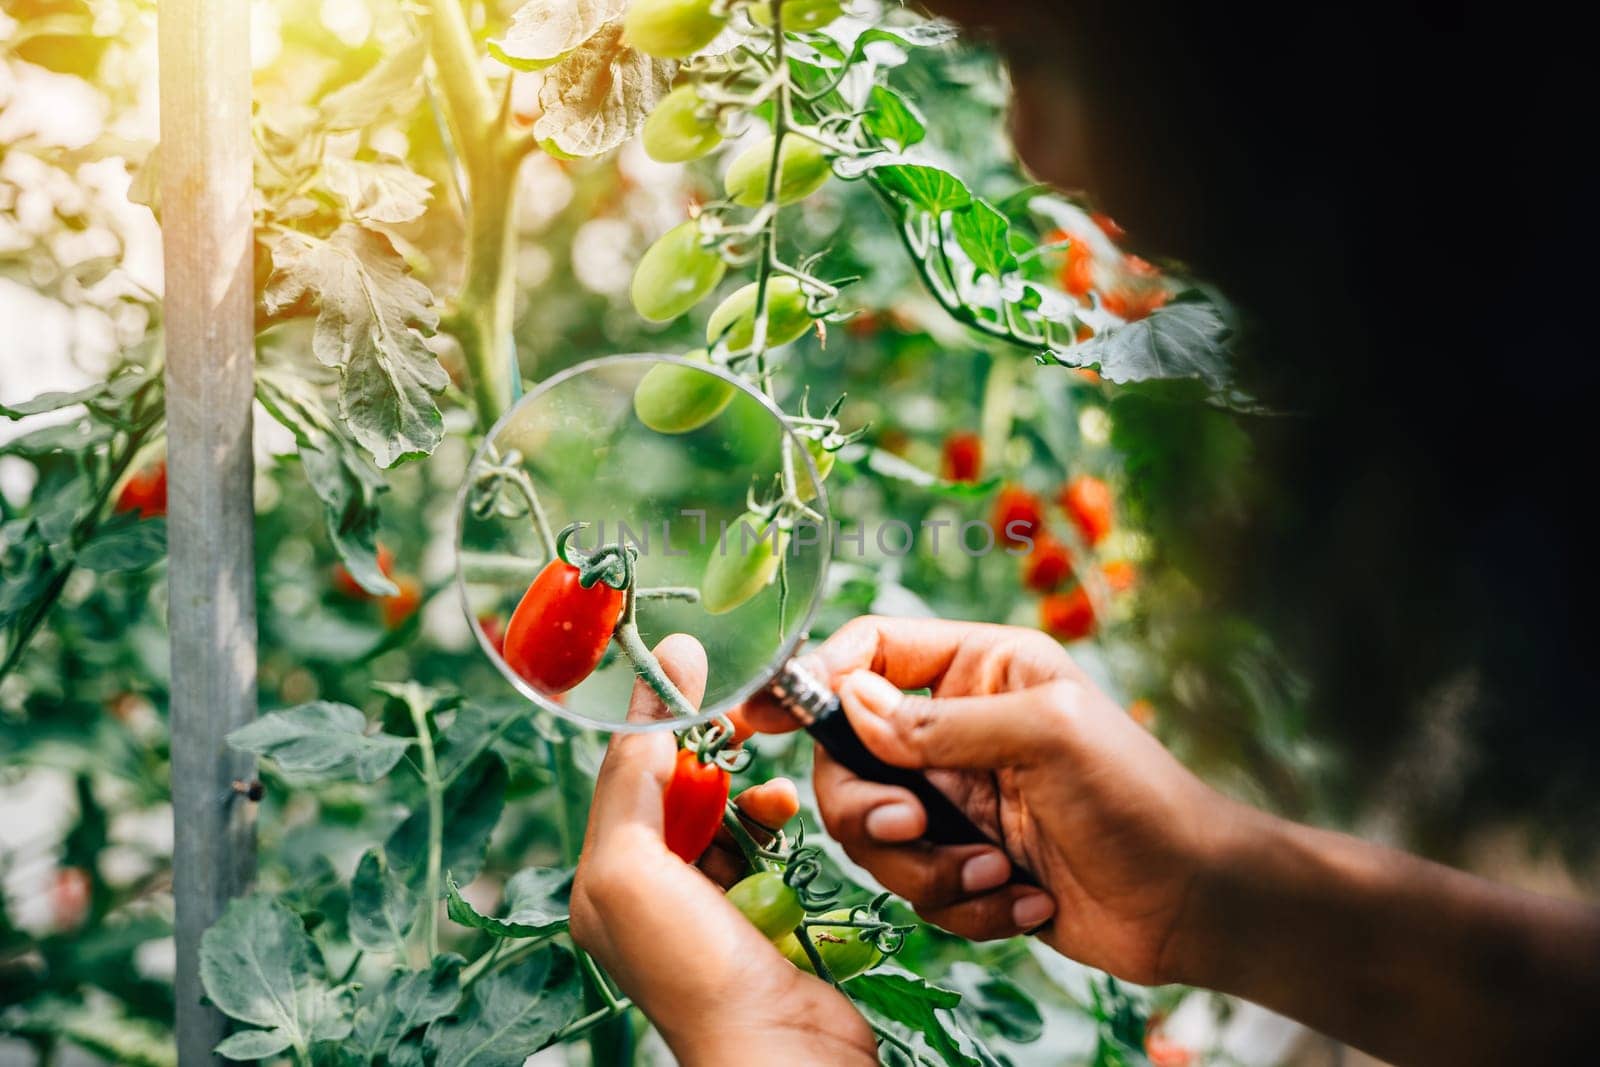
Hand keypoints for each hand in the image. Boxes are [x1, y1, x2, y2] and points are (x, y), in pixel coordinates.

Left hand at [569, 634, 876, 1065]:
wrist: (783, 1054)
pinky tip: (793, 821)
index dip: (655, 720)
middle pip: (677, 792)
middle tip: (744, 722)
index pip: (623, 776)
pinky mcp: (763, 919)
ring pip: (727, 818)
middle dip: (711, 756)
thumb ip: (630, 779)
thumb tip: (656, 684)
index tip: (689, 664)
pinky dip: (781, 828)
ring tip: (776, 797)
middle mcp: (649, 897)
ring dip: (752, 794)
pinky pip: (768, 850)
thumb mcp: (632, 867)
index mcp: (605, 884)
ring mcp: (708, 911)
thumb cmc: (696, 973)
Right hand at [739, 616, 1230, 984]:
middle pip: (848, 756)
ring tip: (997, 877)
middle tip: (911, 828)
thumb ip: (939, 722)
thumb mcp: (1045, 737)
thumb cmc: (1139, 800)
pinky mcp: (962, 864)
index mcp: (979, 670)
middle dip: (869, 805)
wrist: (1195, 905)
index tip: (758, 715)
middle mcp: (956, 731)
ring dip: (927, 868)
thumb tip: (848, 699)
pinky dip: (963, 904)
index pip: (871, 651)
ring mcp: (957, 801)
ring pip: (872, 833)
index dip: (812, 677)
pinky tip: (1025, 903)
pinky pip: (914, 887)